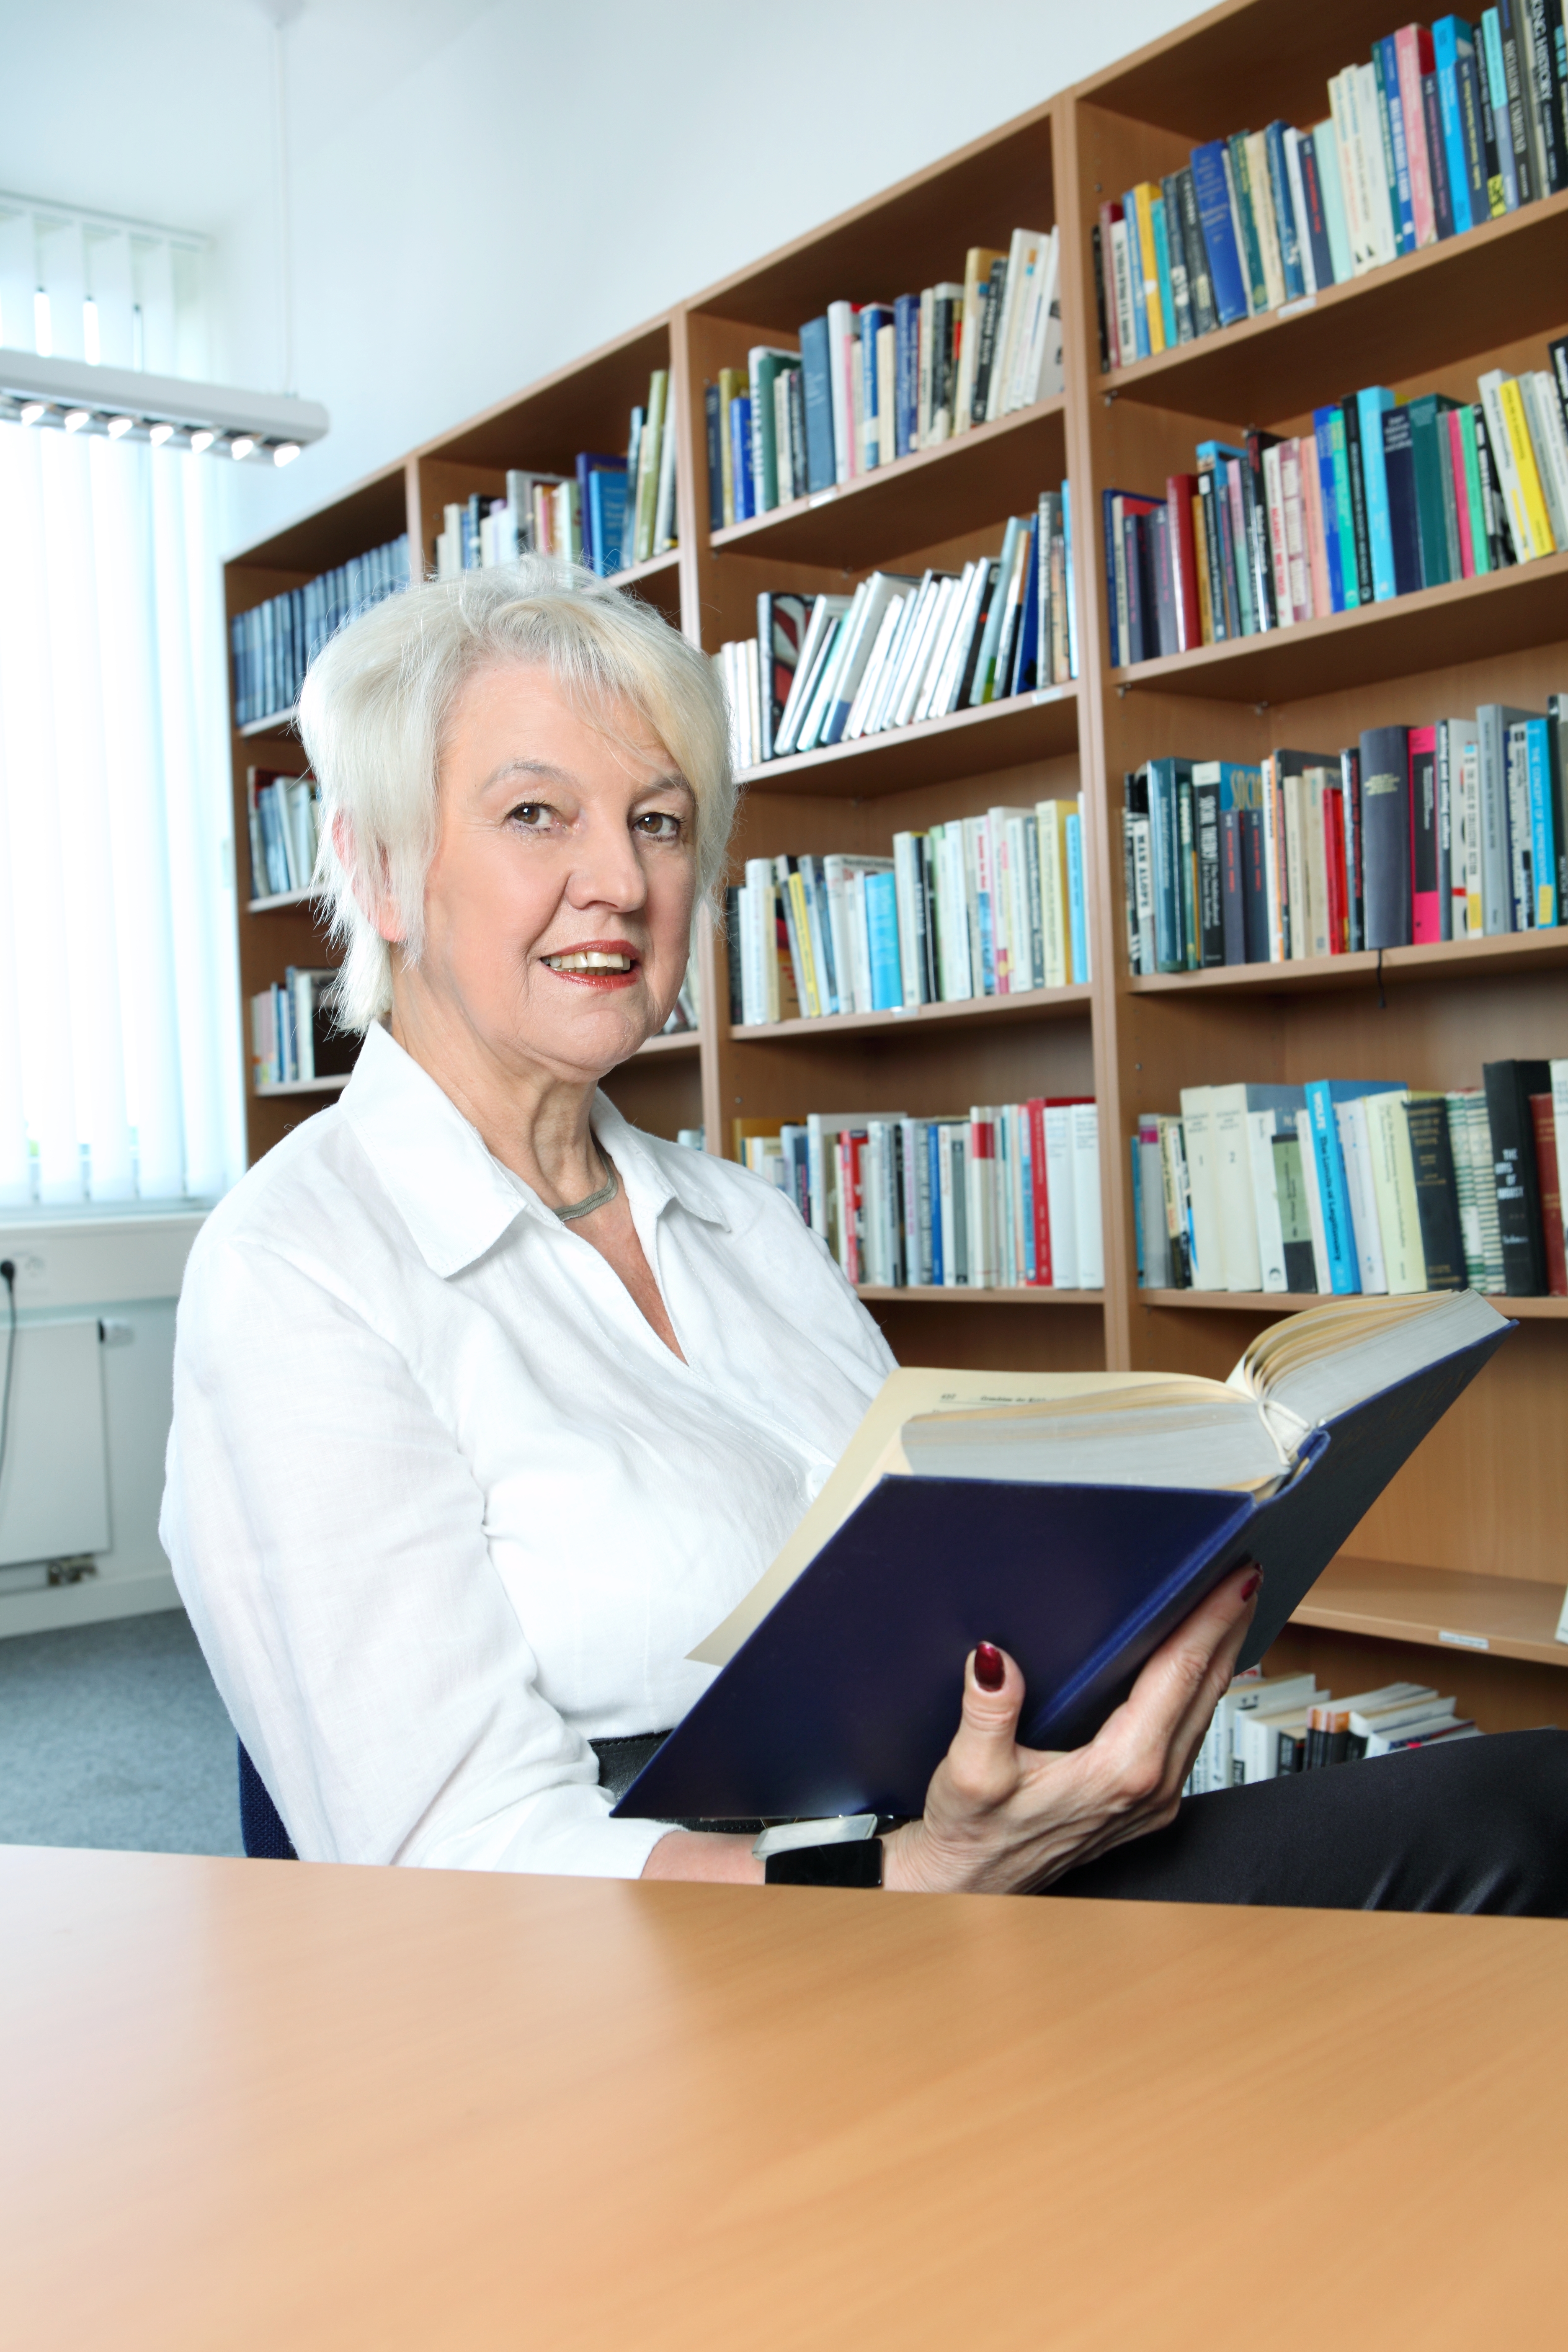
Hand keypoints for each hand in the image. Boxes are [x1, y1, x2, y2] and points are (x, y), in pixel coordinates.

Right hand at [883, 1562, 1261, 1895]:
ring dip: (1220, 1658)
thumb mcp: (968, 1773)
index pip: (1179, 1677)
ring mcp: (1155, 1801)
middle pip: (1207, 1691)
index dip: (1210, 1622)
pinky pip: (1189, 1735)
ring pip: (1204, 1714)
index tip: (1234, 1579)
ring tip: (1228, 1608)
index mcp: (1119, 1772)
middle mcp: (1150, 1788)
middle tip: (1246, 1572)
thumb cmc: (970, 1836)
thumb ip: (986, 1713)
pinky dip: (1199, 1690)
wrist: (968, 1888)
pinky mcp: (1146, 1805)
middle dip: (1229, 1627)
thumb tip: (994, 1659)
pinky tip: (1195, 1667)